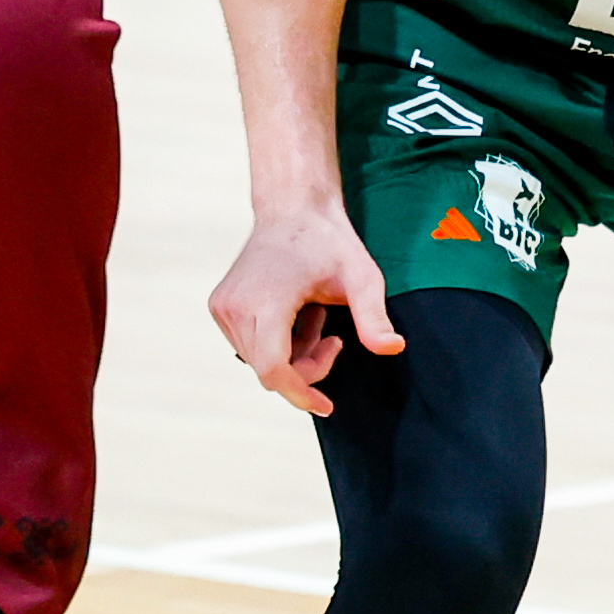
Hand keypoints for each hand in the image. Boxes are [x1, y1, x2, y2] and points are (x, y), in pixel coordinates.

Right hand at [208, 203, 397, 415]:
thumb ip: (374, 316)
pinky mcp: (219, 307)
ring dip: (293, 354)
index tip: (326, 405)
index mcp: (266, 301)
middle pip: (269, 370)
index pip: (274, 369)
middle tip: (333, 338)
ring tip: (313, 316)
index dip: (300, 394)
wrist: (291, 207)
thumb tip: (394, 348)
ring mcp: (223, 308)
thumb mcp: (362, 277)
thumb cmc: (328, 240)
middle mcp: (235, 307)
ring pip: (259, 362)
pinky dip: (278, 343)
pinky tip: (296, 313)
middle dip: (307, 368)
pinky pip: (250, 346)